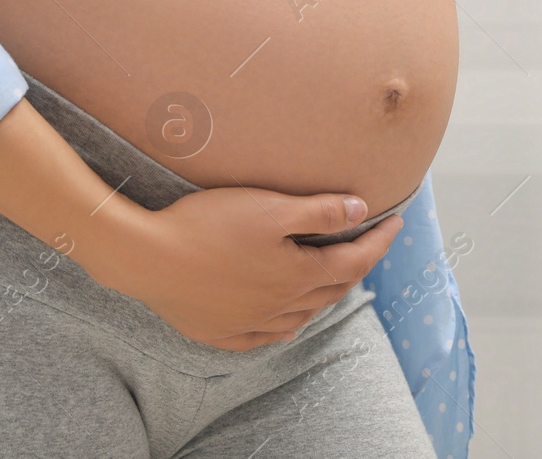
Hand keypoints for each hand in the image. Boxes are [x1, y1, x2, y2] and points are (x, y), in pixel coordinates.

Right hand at [101, 186, 402, 351]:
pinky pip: (266, 335)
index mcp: (297, 274)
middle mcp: (280, 305)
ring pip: (303, 313)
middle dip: (358, 265)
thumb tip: (360, 211)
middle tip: (369, 245)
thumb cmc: (207, 225)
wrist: (146, 257)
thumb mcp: (269, 207)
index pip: (354, 260)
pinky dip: (286, 324)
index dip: (379, 241)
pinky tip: (287, 321)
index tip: (395, 222)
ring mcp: (250, 322)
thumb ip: (318, 212)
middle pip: (332, 288)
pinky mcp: (221, 332)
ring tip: (334, 277)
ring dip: (325, 294)